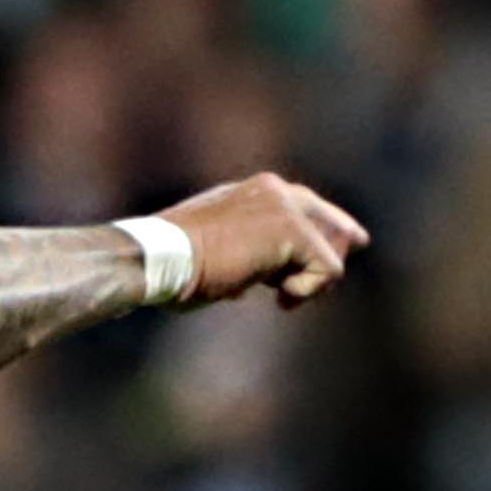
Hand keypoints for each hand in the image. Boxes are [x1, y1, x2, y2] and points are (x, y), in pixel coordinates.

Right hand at [162, 174, 368, 310]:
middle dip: (327, 259)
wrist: (157, 258)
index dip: (324, 236)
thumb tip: (247, 287)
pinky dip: (307, 291)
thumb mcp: (211, 253)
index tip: (329, 258)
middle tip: (295, 291)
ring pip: (334, 248)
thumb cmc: (170, 265)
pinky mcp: (294, 233)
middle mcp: (276, 191)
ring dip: (309, 279)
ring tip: (278, 296)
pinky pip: (328, 269)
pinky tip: (279, 299)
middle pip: (333, 223)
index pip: (308, 208)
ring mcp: (287, 208)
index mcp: (255, 192)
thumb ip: (240, 255)